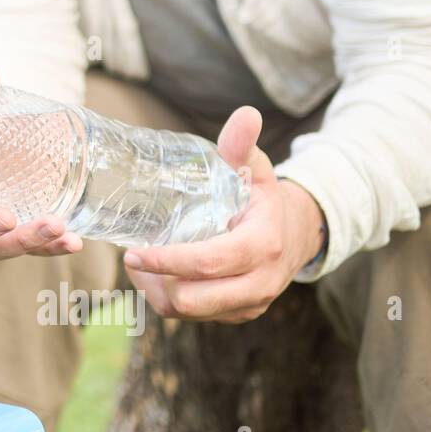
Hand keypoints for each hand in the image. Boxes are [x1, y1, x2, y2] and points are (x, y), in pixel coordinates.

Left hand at [121, 105, 327, 323]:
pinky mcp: (240, 314)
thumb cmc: (265, 199)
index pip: (206, 263)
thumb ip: (243, 146)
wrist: (298, 235)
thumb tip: (246, 114)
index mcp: (261, 247)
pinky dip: (172, 301)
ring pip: (190, 313)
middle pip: (193, 299)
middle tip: (131, 257)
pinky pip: (197, 317)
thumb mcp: (256, 171)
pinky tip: (158, 277)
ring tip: (141, 267)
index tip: (132, 253)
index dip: (166, 261)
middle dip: (155, 282)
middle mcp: (259, 283)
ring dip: (158, 293)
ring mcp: (250, 304)